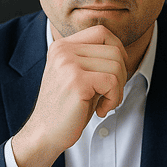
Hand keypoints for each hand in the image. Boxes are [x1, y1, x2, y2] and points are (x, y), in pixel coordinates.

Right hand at [11, 25, 127, 166]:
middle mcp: (63, 50)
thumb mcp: (77, 76)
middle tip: (110, 95)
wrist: (45, 133)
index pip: (101, 32)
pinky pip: (112, 82)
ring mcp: (68, 64)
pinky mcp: (76, 81)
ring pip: (116, 66)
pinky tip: (101, 110)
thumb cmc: (66, 108)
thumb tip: (122, 51)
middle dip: (121, 74)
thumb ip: (93, 60)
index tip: (115, 73)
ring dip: (118, 89)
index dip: (117, 50)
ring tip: (104, 103)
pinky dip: (114, 99)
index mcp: (62, 46)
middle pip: (114, 49)